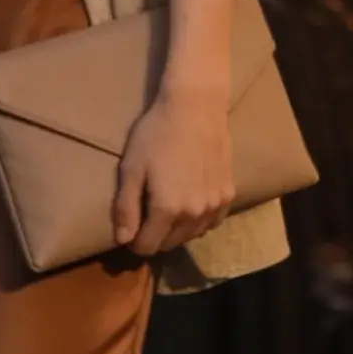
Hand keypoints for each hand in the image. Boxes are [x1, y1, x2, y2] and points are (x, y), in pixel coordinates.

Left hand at [112, 81, 235, 255]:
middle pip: (170, 244)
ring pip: (191, 235)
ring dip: (177, 230)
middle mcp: (194, 215)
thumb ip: (126, 208)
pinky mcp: (229, 194)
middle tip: (146, 216)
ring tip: (167, 210)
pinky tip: (191, 205)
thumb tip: (123, 240)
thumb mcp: (132, 168)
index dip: (135, 241)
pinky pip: (211, 222)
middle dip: (155, 236)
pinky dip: (198, 221)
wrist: (196, 107)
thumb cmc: (157, 134)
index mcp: (167, 210)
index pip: (148, 246)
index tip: (130, 227)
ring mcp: (215, 205)